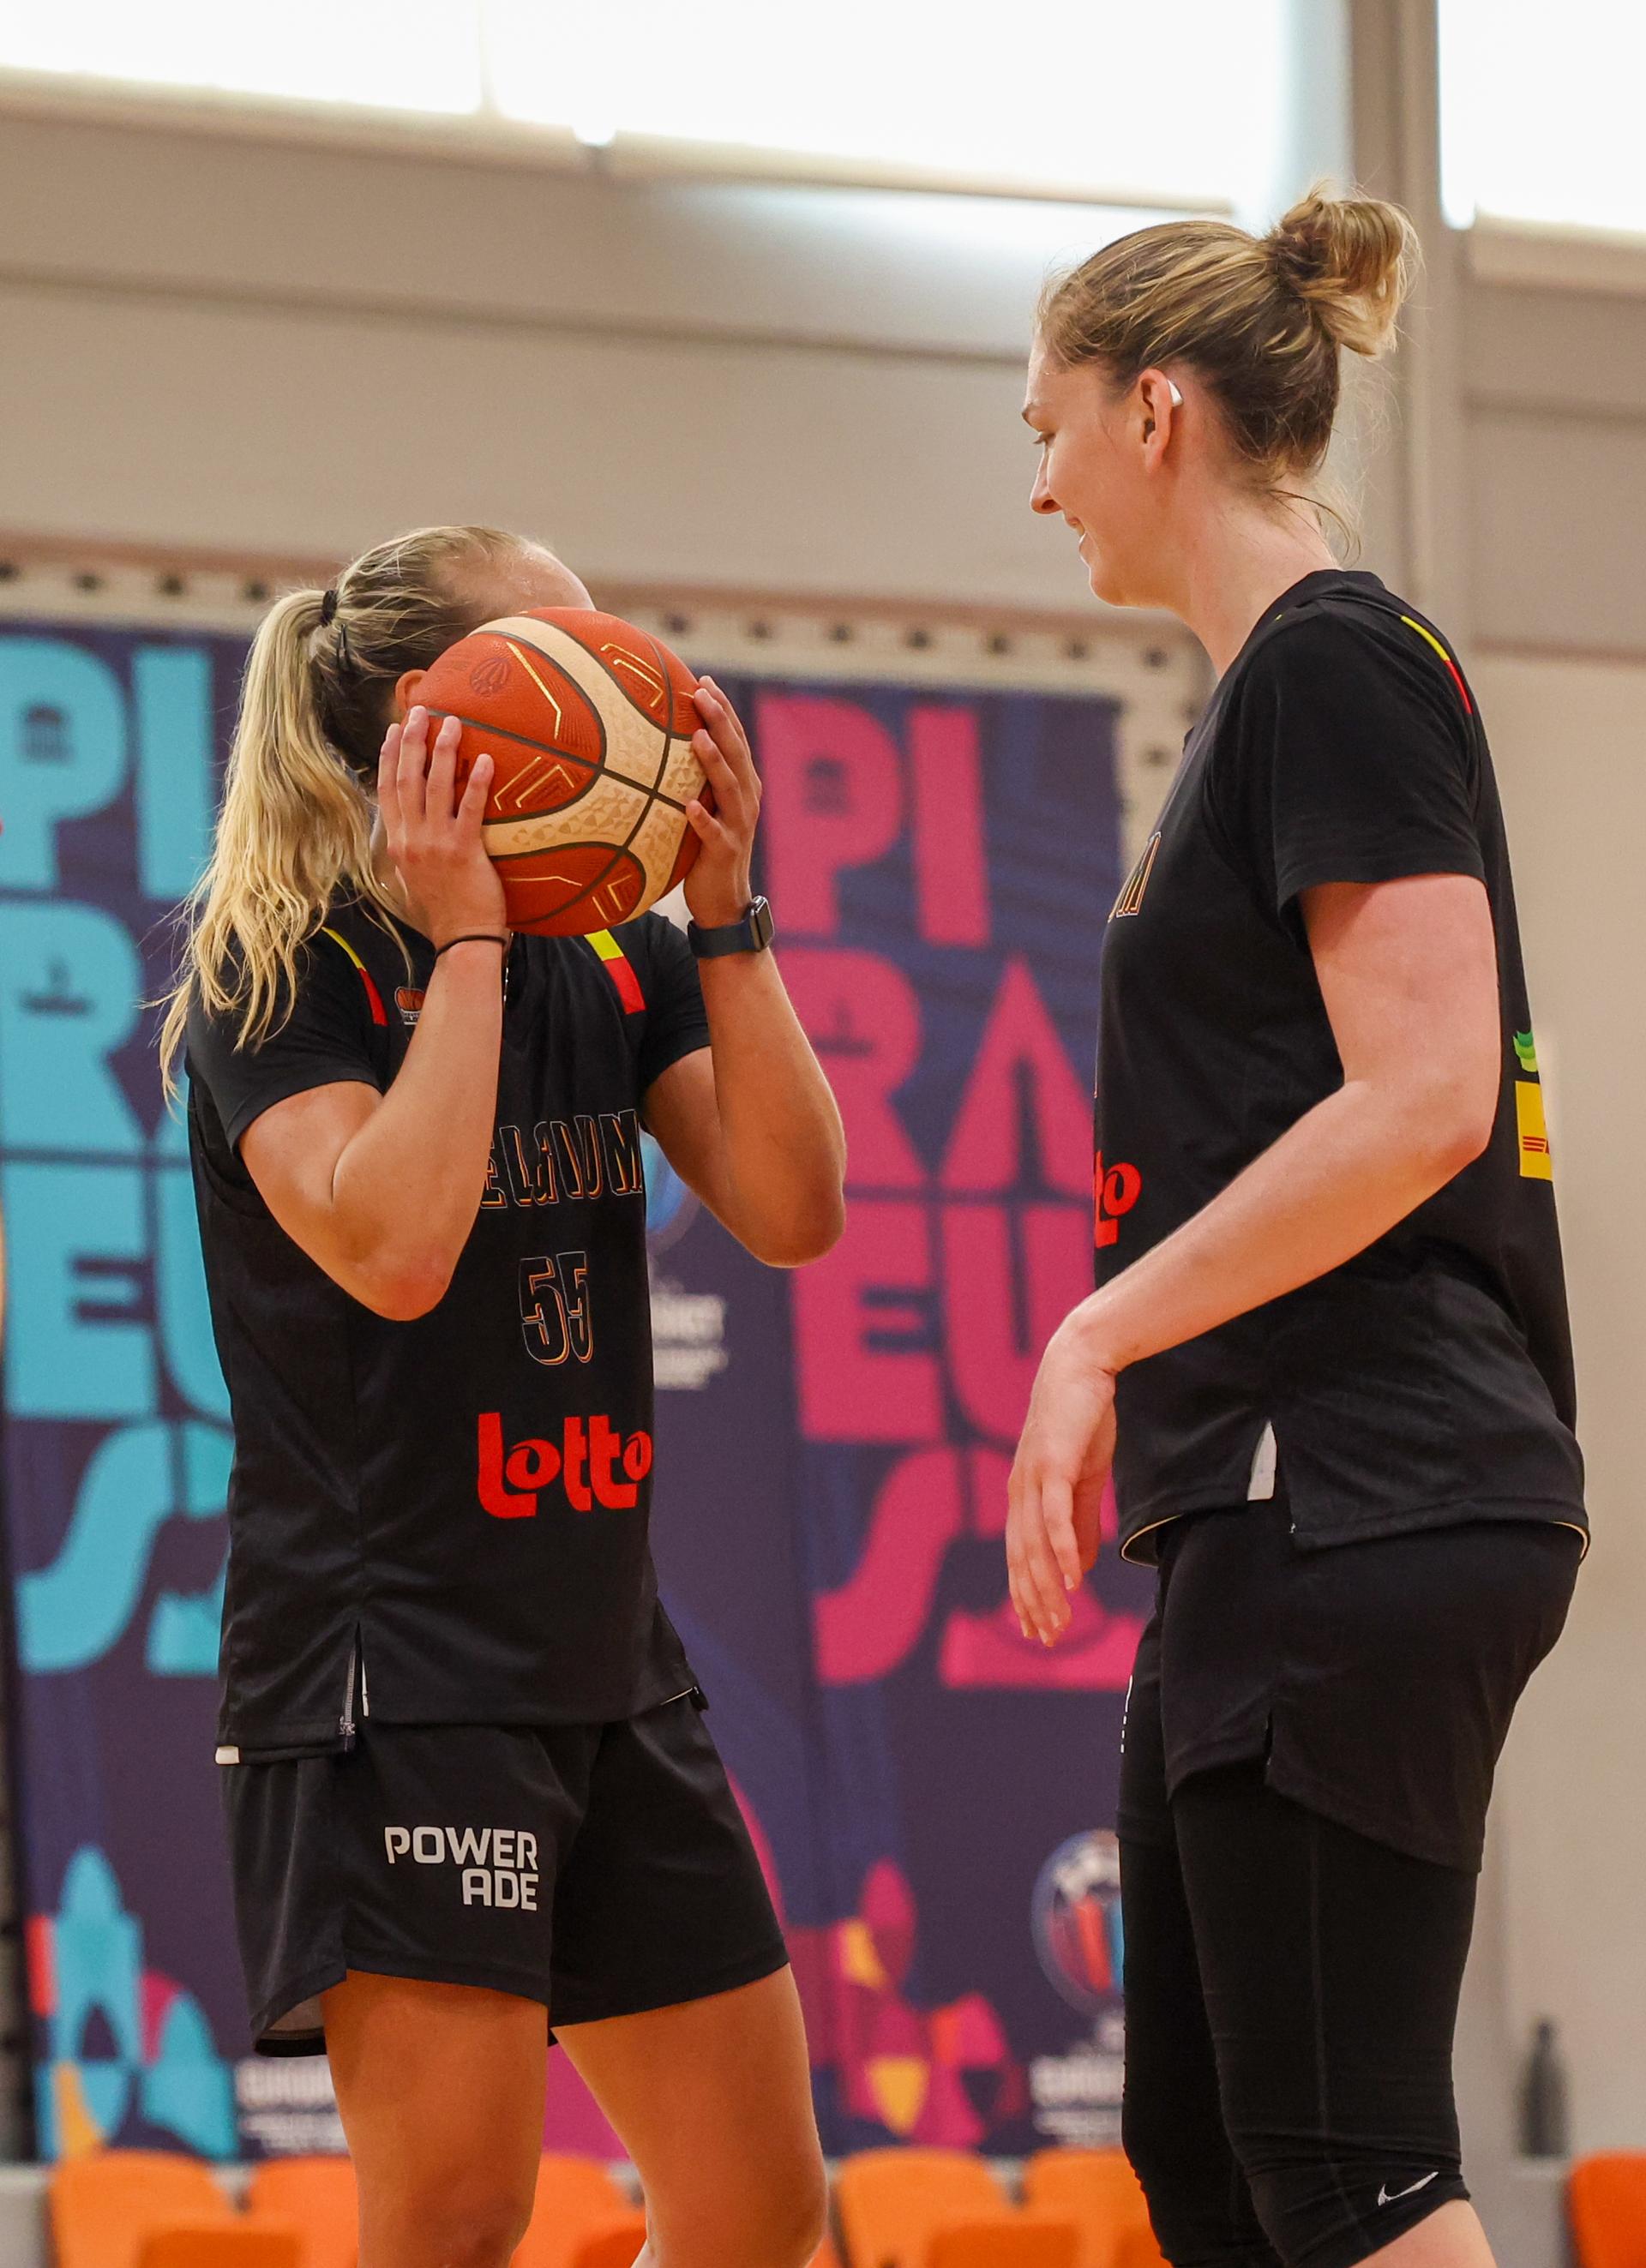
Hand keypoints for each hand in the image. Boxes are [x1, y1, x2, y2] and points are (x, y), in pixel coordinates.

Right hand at [378, 708, 506, 946]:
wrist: (460, 939)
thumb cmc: (443, 909)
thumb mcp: (413, 876)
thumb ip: (411, 846)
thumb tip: (411, 822)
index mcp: (398, 843)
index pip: (387, 790)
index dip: (388, 756)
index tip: (393, 729)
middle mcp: (412, 839)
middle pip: (407, 779)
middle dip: (412, 740)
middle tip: (421, 710)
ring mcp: (436, 844)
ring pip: (434, 786)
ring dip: (443, 750)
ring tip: (454, 723)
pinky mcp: (463, 851)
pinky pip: (469, 809)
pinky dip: (476, 783)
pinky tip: (485, 760)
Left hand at [683, 677, 759, 927]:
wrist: (724, 901)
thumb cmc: (707, 849)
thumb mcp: (704, 807)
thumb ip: (694, 779)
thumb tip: (657, 746)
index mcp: (742, 785)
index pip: (735, 739)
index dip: (723, 710)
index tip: (703, 681)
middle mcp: (745, 799)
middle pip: (736, 753)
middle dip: (721, 721)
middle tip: (701, 693)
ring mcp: (737, 825)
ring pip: (729, 787)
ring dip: (714, 762)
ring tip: (698, 738)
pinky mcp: (724, 852)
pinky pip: (713, 833)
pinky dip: (703, 819)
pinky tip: (689, 806)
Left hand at [1007, 1315, 1117, 1645]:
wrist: (1081, 1365)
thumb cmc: (1081, 1420)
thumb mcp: (1083, 1478)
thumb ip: (1080, 1522)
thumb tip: (1079, 1567)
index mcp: (1023, 1496)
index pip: (1021, 1557)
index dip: (1027, 1596)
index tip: (1038, 1632)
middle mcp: (1020, 1491)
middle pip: (1023, 1559)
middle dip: (1034, 1603)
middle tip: (1050, 1639)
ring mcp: (1034, 1478)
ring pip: (1036, 1545)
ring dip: (1047, 1587)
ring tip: (1061, 1621)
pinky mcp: (1055, 1464)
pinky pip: (1056, 1515)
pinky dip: (1063, 1550)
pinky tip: (1075, 1580)